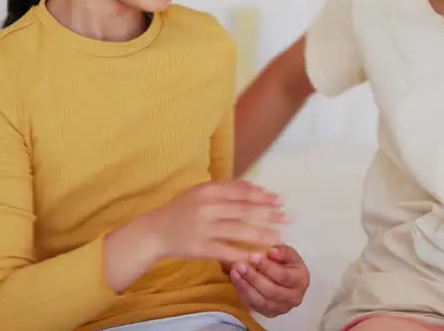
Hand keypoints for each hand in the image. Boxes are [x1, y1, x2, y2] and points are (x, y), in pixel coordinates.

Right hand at [144, 180, 288, 264]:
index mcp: (208, 190)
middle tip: (287, 218)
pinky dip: (244, 253)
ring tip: (279, 238)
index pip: (241, 192)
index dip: (262, 196)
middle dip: (268, 214)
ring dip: (262, 235)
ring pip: (238, 231)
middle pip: (244, 210)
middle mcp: (206, 207)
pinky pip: (226, 251)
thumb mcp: (201, 192)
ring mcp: (203, 228)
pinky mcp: (200, 248)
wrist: (157, 230)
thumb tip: (258, 188)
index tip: (279, 200)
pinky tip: (258, 255)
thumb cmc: (183, 209)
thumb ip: (226, 189)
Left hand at [230, 244, 309, 317]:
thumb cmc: (286, 263)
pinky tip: (237, 281)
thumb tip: (272, 252)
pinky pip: (255, 306)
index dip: (268, 267)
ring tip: (235, 272)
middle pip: (272, 291)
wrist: (286, 277)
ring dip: (246, 286)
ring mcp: (282, 308)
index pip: (283, 276)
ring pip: (262, 301)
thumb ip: (282, 251)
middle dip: (254, 278)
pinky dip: (244, 294)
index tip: (254, 257)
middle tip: (241, 265)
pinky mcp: (270, 313)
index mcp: (301, 280)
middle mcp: (294, 297)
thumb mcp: (288, 253)